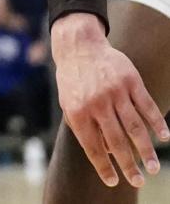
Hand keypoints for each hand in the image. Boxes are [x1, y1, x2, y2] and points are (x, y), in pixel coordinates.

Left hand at [52, 12, 168, 187]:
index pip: (91, 146)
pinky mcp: (130, 81)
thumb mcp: (68, 104)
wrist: (79, 47)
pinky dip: (157, 123)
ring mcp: (115, 91)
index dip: (103, 166)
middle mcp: (96, 103)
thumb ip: (82, 128)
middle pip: (116, 140)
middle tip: (138, 181)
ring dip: (146, 150)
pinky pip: (147, 106)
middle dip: (128, 164)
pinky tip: (164, 137)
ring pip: (135, 126)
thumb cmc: (74, 81)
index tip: (113, 182)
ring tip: (152, 168)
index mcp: (77, 111)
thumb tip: (104, 155)